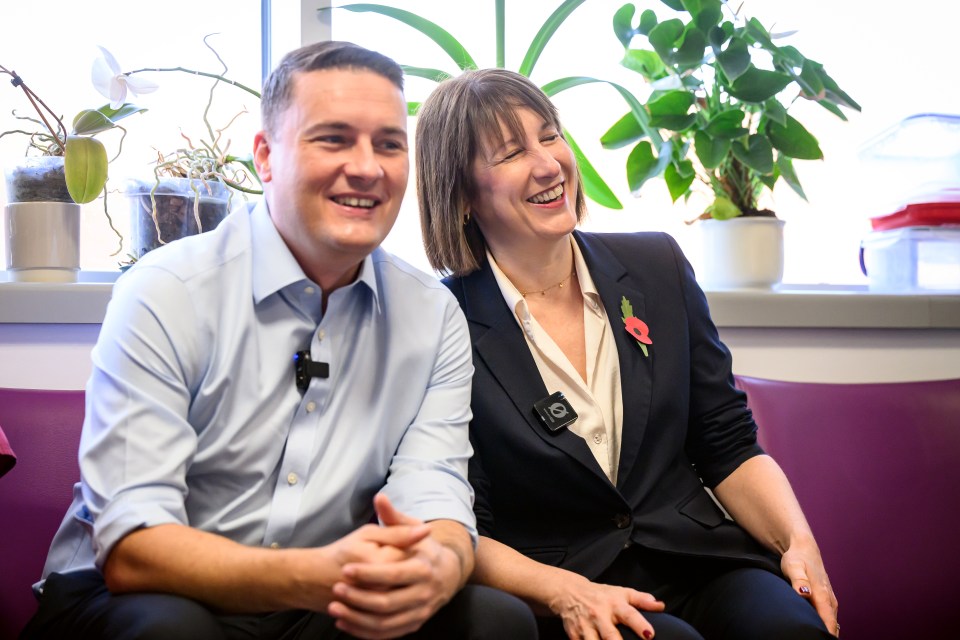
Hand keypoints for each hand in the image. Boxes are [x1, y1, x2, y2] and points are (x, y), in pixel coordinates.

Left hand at [327, 494, 463, 638]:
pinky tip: (345, 623)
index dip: (368, 574)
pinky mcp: (413, 624)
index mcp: (423, 568)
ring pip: (385, 623)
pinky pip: (387, 634)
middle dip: (358, 598)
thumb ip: (393, 517)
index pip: (392, 574)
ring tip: (334, 609)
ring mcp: (419, 612)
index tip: (345, 570)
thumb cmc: (425, 549)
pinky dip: (365, 632)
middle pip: (387, 603)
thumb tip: (379, 497)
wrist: (449, 573)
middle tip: (336, 590)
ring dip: (357, 619)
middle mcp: (423, 593)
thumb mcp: (413, 530)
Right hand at [548, 573, 663, 639]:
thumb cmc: (600, 595)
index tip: (650, 635)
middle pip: (610, 636)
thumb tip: (660, 606)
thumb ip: (641, 600)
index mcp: (614, 604)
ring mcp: (585, 627)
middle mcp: (599, 615)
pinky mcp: (574, 635)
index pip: (629, 614)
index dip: (640, 625)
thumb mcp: (621, 593)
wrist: (569, 592)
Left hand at [781, 540, 838, 635]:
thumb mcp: (793, 567)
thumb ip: (799, 581)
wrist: (804, 549)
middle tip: (812, 637)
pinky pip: (829, 618)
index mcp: (823, 596)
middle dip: (825, 635)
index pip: (828, 623)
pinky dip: (825, 625)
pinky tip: (817, 629)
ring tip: (814, 635)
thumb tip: (804, 593)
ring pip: (831, 623)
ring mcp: (830, 601)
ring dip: (825, 631)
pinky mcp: (827, 601)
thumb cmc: (797, 558)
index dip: (825, 634)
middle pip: (831, 626)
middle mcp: (830, 601)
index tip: (819, 638)